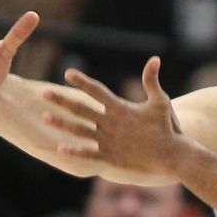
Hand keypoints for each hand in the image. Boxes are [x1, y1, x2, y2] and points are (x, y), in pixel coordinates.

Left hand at [40, 57, 183, 174]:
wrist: (172, 155)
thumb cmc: (167, 127)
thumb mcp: (161, 101)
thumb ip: (152, 80)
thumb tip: (154, 58)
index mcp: (120, 109)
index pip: (97, 92)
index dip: (82, 81)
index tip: (68, 73)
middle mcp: (110, 124)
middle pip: (81, 109)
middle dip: (61, 101)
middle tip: (44, 93)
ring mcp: (109, 141)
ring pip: (79, 131)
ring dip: (61, 124)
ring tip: (44, 117)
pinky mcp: (111, 157)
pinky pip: (88, 154)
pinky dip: (74, 152)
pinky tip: (59, 148)